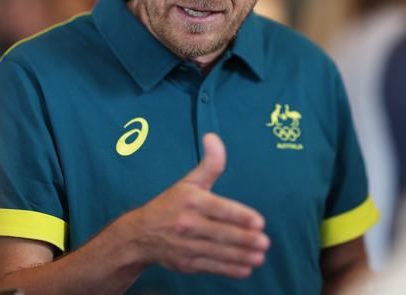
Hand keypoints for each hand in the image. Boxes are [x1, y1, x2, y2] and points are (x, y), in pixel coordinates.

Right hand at [127, 133, 269, 277]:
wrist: (140, 234)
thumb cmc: (171, 204)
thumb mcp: (189, 182)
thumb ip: (209, 163)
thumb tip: (213, 137)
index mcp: (191, 201)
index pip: (219, 209)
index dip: (240, 216)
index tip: (259, 222)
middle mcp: (187, 223)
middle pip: (221, 233)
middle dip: (245, 239)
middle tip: (264, 242)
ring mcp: (186, 245)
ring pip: (218, 252)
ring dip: (241, 256)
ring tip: (259, 257)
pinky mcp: (186, 263)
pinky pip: (211, 266)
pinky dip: (228, 269)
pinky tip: (245, 269)